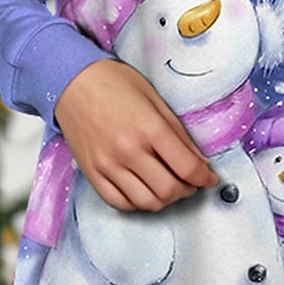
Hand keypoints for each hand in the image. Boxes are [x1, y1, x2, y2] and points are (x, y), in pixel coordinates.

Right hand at [53, 58, 218, 211]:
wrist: (72, 81)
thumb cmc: (115, 82)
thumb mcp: (155, 99)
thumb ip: (178, 133)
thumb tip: (199, 162)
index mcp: (149, 129)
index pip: (187, 168)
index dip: (205, 178)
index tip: (210, 178)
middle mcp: (128, 152)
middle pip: (169, 190)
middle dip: (187, 190)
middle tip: (191, 182)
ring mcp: (108, 166)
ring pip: (146, 202)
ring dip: (165, 199)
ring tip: (170, 186)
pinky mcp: (92, 174)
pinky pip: (119, 203)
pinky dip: (138, 203)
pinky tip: (145, 190)